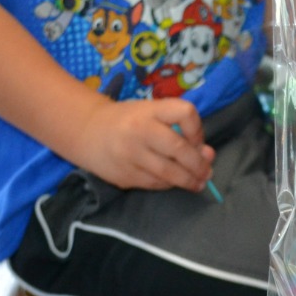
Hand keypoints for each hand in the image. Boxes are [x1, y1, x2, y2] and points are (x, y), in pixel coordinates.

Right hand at [69, 98, 214, 191]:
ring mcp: (130, 154)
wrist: (87, 131)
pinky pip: (155, 184)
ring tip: (197, 183)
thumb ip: (181, 130)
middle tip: (207, 173)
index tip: (198, 141)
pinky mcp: (124, 175)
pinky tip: (174, 183)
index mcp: (149, 110)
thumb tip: (209, 155)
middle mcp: (139, 130)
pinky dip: (169, 185)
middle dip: (198, 165)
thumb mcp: (152, 116)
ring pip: (168, 173)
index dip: (198, 130)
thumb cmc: (129, 121)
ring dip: (188, 181)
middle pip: (179, 149)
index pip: (185, 113)